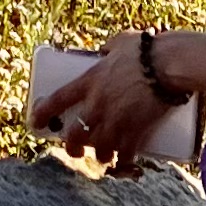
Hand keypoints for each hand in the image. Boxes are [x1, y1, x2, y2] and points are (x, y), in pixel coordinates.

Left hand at [30, 30, 182, 169]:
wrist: (170, 65)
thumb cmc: (147, 50)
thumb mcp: (120, 42)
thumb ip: (109, 49)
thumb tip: (107, 50)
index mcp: (90, 81)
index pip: (58, 100)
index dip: (43, 113)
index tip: (35, 122)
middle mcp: (98, 105)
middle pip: (76, 134)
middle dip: (72, 146)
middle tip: (75, 150)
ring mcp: (116, 120)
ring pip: (100, 148)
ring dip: (101, 154)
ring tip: (104, 156)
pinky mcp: (136, 131)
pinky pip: (125, 154)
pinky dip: (124, 160)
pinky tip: (124, 162)